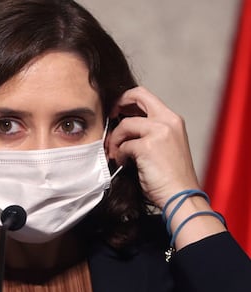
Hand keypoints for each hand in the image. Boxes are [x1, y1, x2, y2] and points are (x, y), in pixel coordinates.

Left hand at [106, 87, 199, 207]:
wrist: (182, 196)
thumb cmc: (172, 177)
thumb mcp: (165, 145)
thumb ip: (149, 131)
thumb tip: (124, 126)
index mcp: (173, 120)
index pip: (146, 96)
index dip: (127, 100)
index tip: (117, 112)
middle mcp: (168, 121)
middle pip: (136, 95)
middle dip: (118, 104)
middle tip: (110, 119)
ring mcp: (159, 132)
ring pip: (125, 124)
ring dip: (115, 139)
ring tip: (115, 153)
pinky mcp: (148, 147)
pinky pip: (124, 145)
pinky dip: (120, 155)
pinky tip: (124, 164)